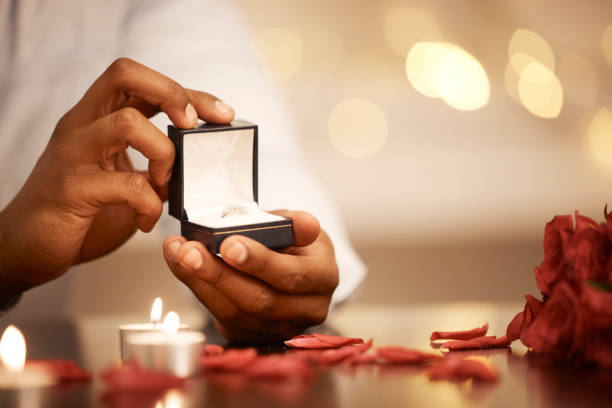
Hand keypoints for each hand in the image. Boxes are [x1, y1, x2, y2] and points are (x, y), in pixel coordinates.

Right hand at [0, 58, 233, 294]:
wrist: (24, 247)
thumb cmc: (79, 211)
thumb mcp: (120, 177)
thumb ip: (152, 163)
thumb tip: (200, 162)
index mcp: (95, 118)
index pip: (139, 79)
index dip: (185, 90)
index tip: (222, 113)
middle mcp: (81, 126)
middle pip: (126, 74)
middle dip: (174, 95)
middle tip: (194, 128)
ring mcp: (73, 153)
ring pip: (127, 122)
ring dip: (164, 154)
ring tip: (165, 185)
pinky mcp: (71, 188)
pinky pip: (126, 184)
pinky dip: (149, 204)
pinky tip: (145, 221)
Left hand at [162, 210, 338, 341]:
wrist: (287, 264)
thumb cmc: (293, 242)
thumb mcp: (297, 226)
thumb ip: (296, 225)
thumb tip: (306, 225)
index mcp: (324, 279)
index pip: (292, 275)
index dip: (259, 262)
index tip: (228, 244)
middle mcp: (306, 310)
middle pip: (260, 301)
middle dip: (220, 275)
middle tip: (191, 251)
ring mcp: (278, 327)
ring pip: (236, 313)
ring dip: (201, 282)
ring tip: (179, 253)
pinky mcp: (252, 333)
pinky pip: (222, 316)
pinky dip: (197, 288)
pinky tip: (180, 264)